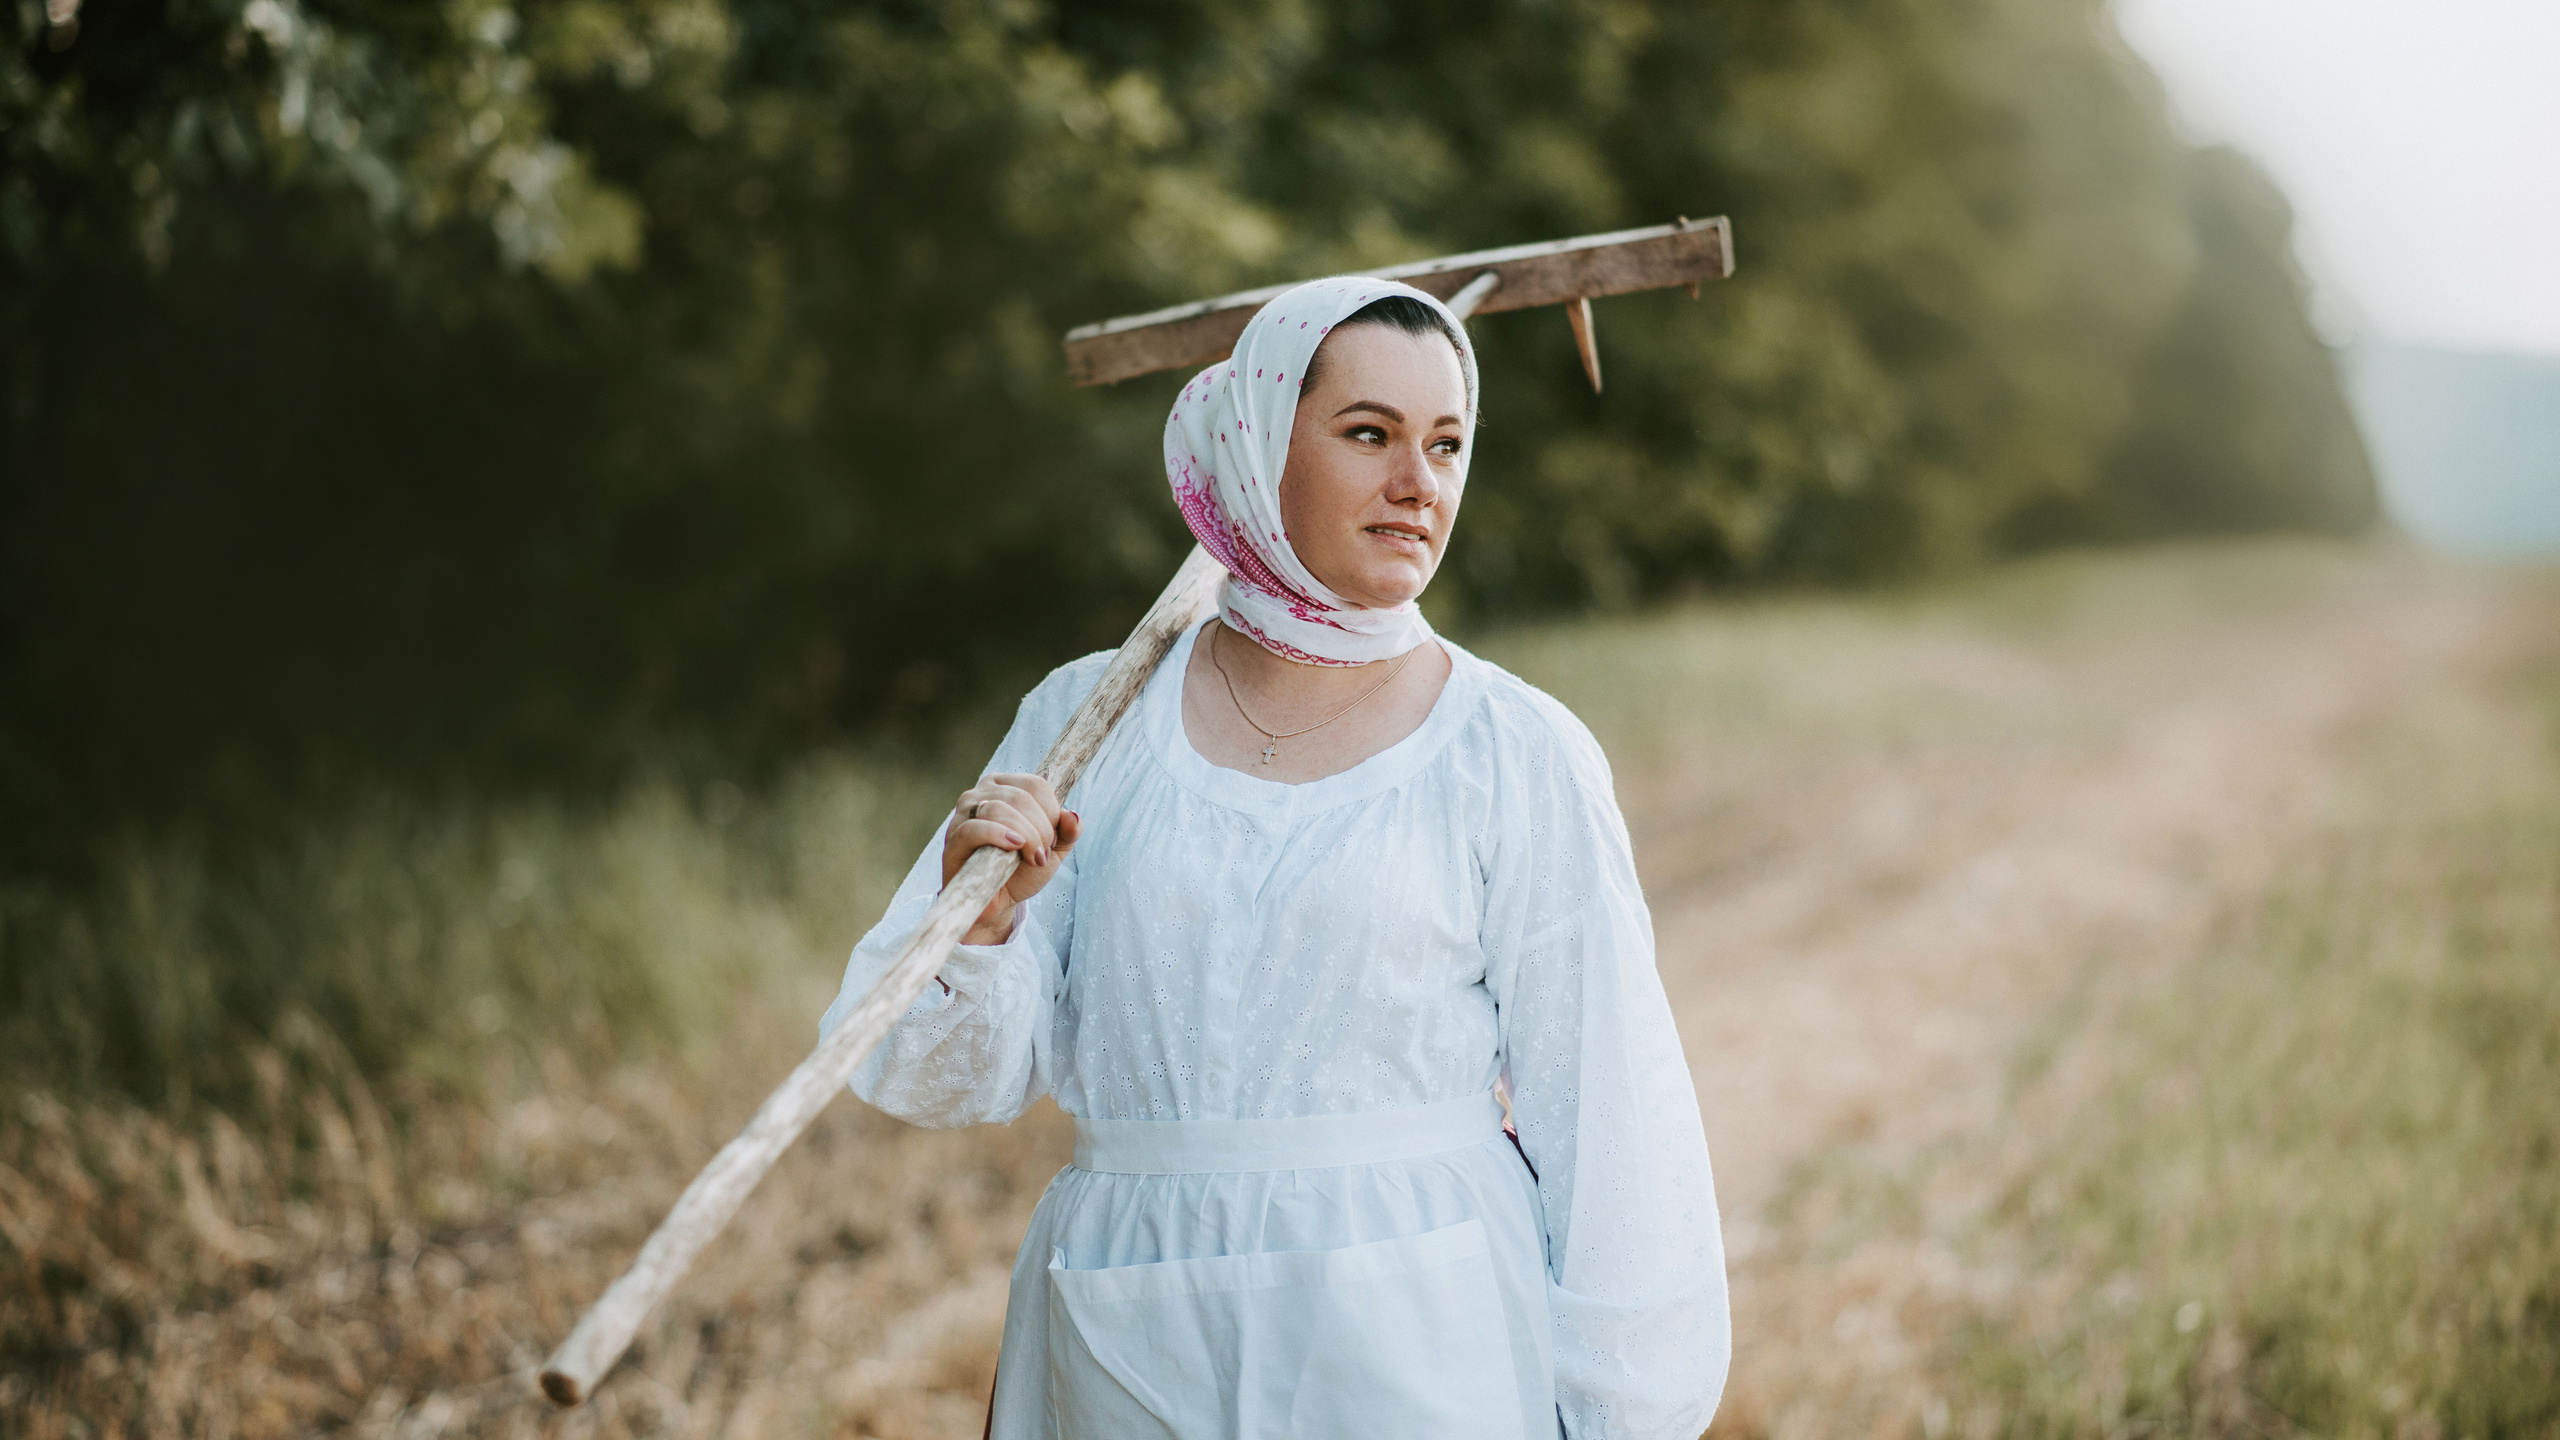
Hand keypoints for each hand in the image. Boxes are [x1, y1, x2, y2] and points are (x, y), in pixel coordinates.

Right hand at [941, 772, 1079, 944]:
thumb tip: (1073, 816)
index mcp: (1005, 787)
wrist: (997, 902)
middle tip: (1042, 855)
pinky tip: (1013, 847)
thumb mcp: (1053, 850)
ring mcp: (963, 814)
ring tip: (1032, 858)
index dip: (1051, 812)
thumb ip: (1068, 832)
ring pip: (999, 809)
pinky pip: (974, 828)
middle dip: (1041, 829)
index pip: (1035, 785)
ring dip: (1025, 836)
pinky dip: (998, 835)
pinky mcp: (953, 839)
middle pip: (1021, 797)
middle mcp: (981, 793)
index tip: (1052, 840)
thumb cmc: (1021, 870)